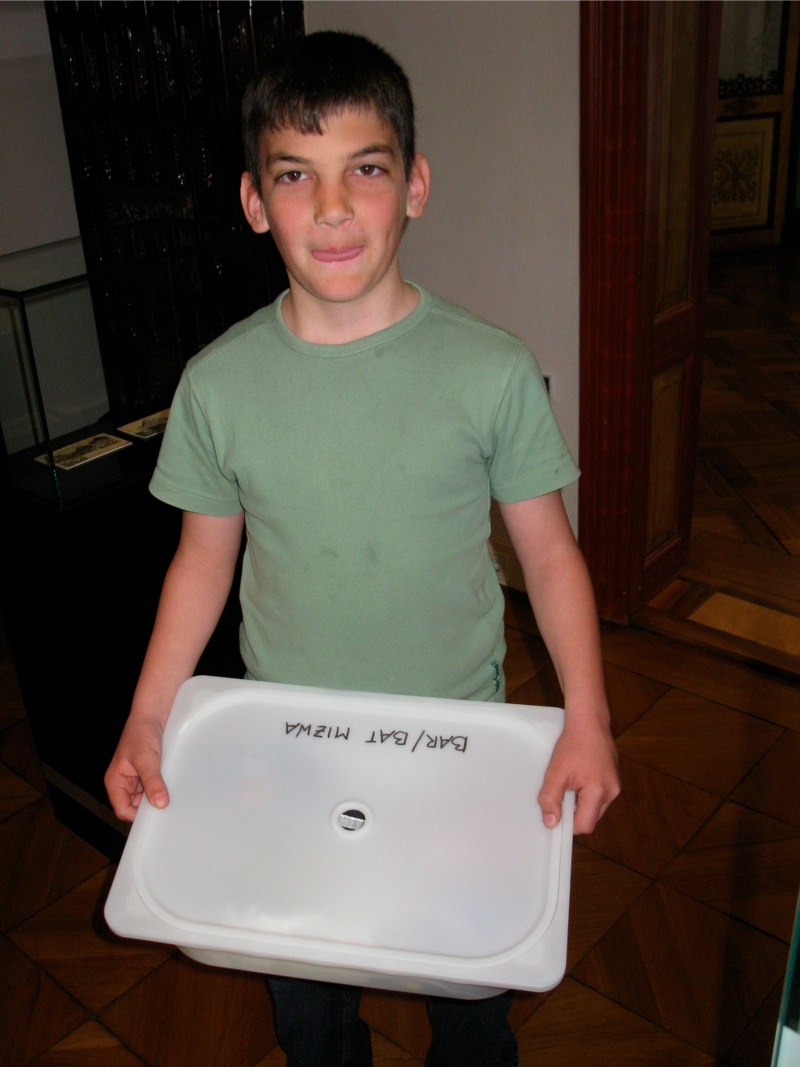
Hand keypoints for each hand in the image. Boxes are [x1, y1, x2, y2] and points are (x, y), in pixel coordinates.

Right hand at [104, 717, 168, 821]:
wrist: (152, 716)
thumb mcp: (146, 759)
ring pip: (144, 799)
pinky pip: (152, 788)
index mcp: (115, 781)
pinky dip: (159, 788)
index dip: (137, 815)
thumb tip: (159, 803)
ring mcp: (135, 779)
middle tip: (165, 804)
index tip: (155, 814)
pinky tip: (168, 785)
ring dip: (155, 797)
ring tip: (167, 791)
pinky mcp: (146, 774)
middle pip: (134, 807)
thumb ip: (152, 781)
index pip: (123, 810)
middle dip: (148, 806)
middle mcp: (123, 783)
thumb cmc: (141, 733)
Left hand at [538, 719, 619, 834]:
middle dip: (575, 812)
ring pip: (596, 807)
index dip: (569, 824)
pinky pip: (600, 795)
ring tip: (572, 783)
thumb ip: (551, 798)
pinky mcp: (615, 778)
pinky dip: (588, 792)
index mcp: (600, 791)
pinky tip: (580, 777)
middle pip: (591, 818)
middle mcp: (612, 791)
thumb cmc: (573, 743)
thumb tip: (551, 823)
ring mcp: (616, 784)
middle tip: (562, 793)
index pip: (585, 825)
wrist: (589, 721)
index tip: (557, 815)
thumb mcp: (556, 772)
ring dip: (581, 802)